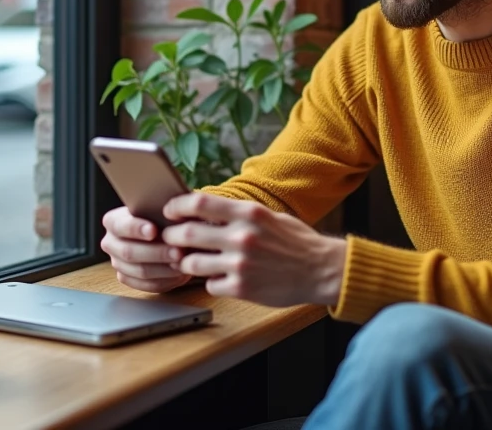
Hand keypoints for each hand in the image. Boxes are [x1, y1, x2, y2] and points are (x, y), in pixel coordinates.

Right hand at [101, 206, 191, 292]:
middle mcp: (111, 243)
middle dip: (156, 253)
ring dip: (164, 269)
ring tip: (182, 263)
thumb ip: (162, 211)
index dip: (136, 229)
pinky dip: (165, 280)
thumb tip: (177, 216)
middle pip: (129, 252)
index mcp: (113, 221)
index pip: (120, 226)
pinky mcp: (129, 279)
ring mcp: (118, 263)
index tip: (153, 230)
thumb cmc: (161, 216)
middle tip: (178, 251)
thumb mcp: (159, 208)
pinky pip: (146, 285)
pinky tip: (180, 273)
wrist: (162, 231)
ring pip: (139, 271)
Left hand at [161, 193, 345, 306]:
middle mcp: (242, 237)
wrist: (321, 270)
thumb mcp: (269, 217)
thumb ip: (238, 214)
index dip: (177, 207)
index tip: (170, 211)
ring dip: (186, 262)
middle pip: (187, 234)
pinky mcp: (242, 288)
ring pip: (192, 263)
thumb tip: (204, 210)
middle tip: (170, 239)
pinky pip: (209, 285)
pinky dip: (210, 282)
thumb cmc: (296, 241)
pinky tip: (219, 278)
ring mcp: (240, 264)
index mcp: (249, 214)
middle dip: (172, 237)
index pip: (199, 203)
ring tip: (190, 261)